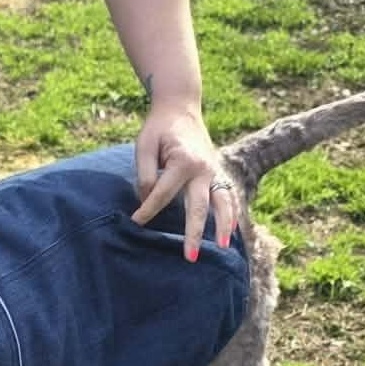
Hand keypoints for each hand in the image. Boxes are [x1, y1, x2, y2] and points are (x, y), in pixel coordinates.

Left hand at [131, 107, 239, 261]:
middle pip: (198, 207)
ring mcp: (213, 171)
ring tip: (221, 248)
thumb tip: (148, 202)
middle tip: (190, 258)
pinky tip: (229, 233)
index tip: (134, 222)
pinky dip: (230, 214)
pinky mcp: (216, 173)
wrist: (180, 107)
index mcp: (183, 160)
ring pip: (222, 203)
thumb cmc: (158, 128)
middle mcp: (203, 168)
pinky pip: (226, 196)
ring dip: (222, 226)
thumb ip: (145, 174)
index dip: (147, 210)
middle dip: (193, 233)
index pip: (162, 194)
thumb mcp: (144, 146)